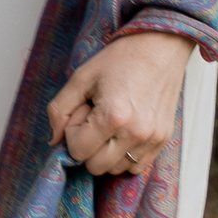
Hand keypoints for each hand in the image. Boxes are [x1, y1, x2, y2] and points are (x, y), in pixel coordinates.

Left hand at [47, 29, 189, 178]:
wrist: (159, 47)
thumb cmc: (120, 59)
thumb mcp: (81, 77)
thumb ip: (60, 110)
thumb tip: (54, 140)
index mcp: (113, 117)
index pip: (78, 151)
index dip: (74, 132)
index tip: (83, 111)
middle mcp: (136, 133)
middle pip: (96, 166)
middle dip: (88, 146)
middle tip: (95, 118)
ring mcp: (152, 139)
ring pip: (116, 169)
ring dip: (107, 152)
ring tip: (112, 122)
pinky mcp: (163, 140)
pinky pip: (137, 166)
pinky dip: (125, 155)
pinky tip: (125, 131)